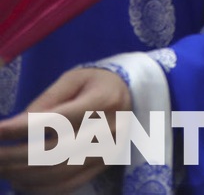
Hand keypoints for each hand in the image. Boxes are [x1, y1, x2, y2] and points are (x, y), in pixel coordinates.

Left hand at [0, 66, 132, 189]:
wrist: (130, 96)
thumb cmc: (97, 84)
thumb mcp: (73, 80)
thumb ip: (46, 101)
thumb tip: (16, 126)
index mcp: (104, 101)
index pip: (59, 120)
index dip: (24, 129)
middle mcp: (110, 130)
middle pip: (55, 151)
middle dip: (15, 157)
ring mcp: (109, 152)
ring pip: (59, 172)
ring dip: (23, 175)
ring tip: (3, 168)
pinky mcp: (103, 166)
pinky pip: (68, 185)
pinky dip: (40, 188)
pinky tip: (21, 181)